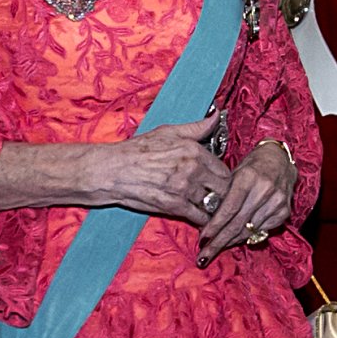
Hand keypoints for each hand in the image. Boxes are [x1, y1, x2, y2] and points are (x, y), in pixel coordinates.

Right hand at [90, 111, 231, 223]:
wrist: (112, 171)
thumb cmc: (137, 150)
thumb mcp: (167, 132)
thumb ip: (195, 127)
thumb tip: (215, 116)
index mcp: (194, 150)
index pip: (224, 169)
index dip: (224, 178)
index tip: (219, 183)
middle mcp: (192, 169)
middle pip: (224, 188)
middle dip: (223, 194)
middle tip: (219, 198)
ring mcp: (184, 189)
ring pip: (213, 204)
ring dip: (214, 209)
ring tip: (212, 211)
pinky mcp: (174, 206)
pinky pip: (199, 217)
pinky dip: (202, 221)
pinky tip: (201, 220)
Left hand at [197, 139, 296, 265]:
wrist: (280, 159)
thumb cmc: (251, 165)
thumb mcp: (234, 173)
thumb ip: (223, 195)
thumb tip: (206, 220)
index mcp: (248, 178)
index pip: (229, 209)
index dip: (214, 227)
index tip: (202, 240)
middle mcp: (264, 190)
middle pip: (238, 224)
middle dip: (219, 242)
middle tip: (203, 256)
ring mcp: (277, 202)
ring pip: (249, 231)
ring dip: (230, 242)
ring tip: (215, 250)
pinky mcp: (284, 211)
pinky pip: (261, 231)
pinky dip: (246, 237)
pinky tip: (234, 240)